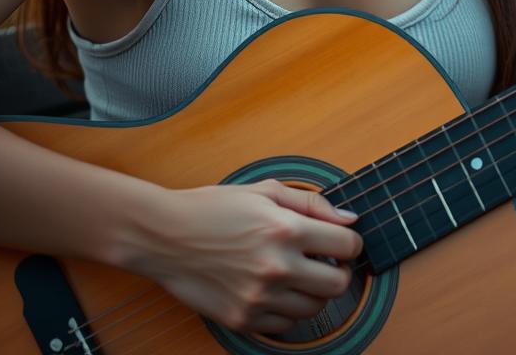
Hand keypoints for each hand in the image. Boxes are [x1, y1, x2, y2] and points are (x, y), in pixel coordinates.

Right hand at [128, 179, 362, 335]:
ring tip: (297, 272)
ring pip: (315, 309)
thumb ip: (313, 203)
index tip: (341, 240)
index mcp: (285, 229)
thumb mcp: (266, 190)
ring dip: (314, 291)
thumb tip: (349, 219)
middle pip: (338, 284)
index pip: (347, 245)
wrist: (165, 236)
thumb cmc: (214, 207)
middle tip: (325, 260)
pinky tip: (276, 289)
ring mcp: (259, 297)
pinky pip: (286, 325)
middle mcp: (277, 266)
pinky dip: (288, 309)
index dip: (350, 241)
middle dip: (338, 270)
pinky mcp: (243, 319)